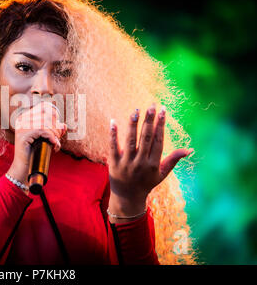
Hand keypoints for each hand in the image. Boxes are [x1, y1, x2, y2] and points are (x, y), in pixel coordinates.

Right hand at [7, 101, 66, 185]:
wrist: (24, 168)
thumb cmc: (35, 152)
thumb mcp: (46, 139)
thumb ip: (54, 131)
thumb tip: (64, 125)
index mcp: (26, 117)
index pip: (43, 106)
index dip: (54, 113)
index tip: (58, 126)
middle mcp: (22, 119)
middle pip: (46, 114)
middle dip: (56, 126)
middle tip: (58, 138)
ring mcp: (21, 127)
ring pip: (45, 122)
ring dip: (55, 133)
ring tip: (56, 143)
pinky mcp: (23, 135)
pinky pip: (42, 130)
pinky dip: (51, 137)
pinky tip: (54, 144)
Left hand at [107, 103, 192, 217]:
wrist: (127, 197)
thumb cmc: (146, 183)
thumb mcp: (162, 173)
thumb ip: (174, 160)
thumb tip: (190, 149)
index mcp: (154, 164)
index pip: (158, 140)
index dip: (161, 125)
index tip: (163, 110)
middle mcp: (141, 162)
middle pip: (145, 138)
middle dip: (149, 121)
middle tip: (151, 106)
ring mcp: (127, 162)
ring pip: (130, 140)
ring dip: (133, 124)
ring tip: (136, 110)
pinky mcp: (114, 163)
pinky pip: (113, 146)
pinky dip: (113, 134)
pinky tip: (113, 121)